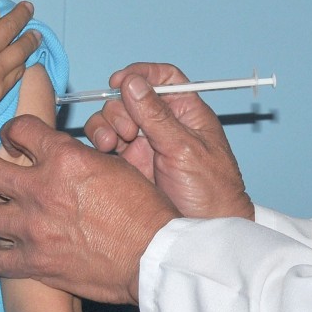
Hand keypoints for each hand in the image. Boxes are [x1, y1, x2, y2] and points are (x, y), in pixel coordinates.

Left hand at [0, 115, 178, 302]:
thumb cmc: (142, 209)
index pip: (17, 129)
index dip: (13, 132)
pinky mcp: (31, 263)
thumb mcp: (114, 164)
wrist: (150, 255)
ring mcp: (31, 228)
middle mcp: (40, 188)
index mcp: (64, 157)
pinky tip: (4, 247)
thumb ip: (78, 156)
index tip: (15, 140)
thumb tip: (59, 155)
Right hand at [83, 63, 253, 220]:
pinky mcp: (128, 165)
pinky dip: (99, 141)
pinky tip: (103, 152)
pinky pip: (106, 143)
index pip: (163, 78)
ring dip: (107, 124)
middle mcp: (163, 124)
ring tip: (112, 144)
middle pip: (131, 96)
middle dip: (121, 107)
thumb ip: (157, 116)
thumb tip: (133, 82)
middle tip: (127, 131)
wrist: (199, 237)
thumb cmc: (211, 192)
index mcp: (186, 112)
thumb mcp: (186, 149)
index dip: (141, 74)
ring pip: (115, 118)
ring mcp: (144, 144)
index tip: (120, 80)